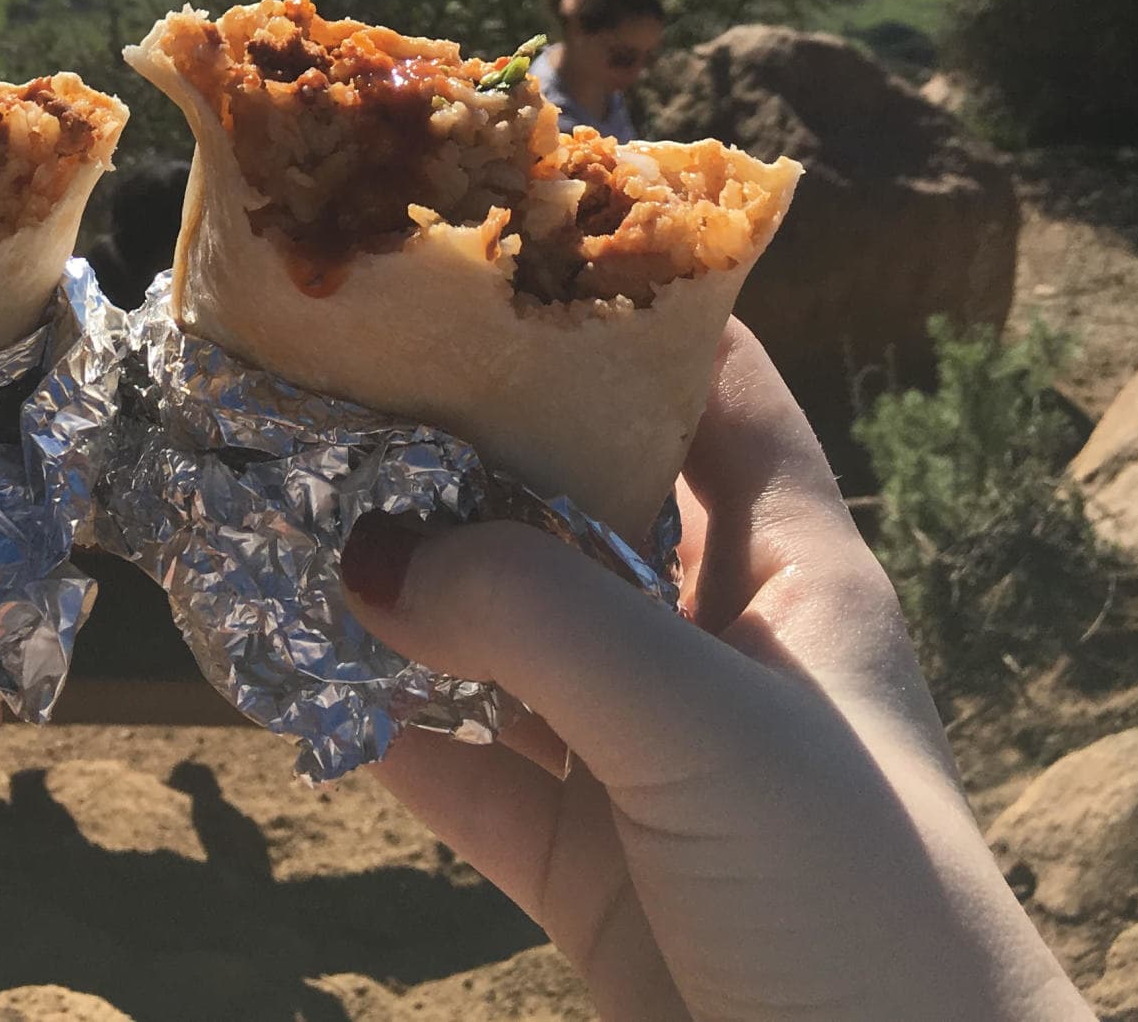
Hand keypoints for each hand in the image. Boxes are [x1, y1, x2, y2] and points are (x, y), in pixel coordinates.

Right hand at [340, 320, 1092, 1021]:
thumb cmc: (853, 900)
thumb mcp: (704, 727)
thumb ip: (535, 619)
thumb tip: (366, 546)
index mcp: (791, 566)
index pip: (711, 385)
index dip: (617, 306)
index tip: (490, 237)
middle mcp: (714, 639)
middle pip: (573, 499)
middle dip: (461, 441)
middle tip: (331, 368)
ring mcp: (645, 754)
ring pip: (501, 632)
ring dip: (403, 583)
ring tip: (283, 502)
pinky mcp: (586, 865)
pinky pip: (461, 766)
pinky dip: (382, 721)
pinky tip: (295, 667)